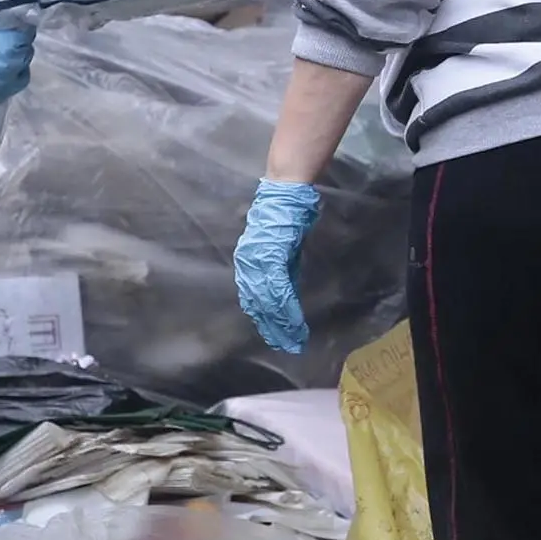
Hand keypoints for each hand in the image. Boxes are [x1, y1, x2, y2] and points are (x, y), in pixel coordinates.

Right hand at [0, 0, 34, 103]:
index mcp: (8, 44)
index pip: (28, 29)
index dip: (19, 21)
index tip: (7, 18)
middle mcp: (11, 66)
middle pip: (26, 47)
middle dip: (17, 38)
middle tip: (0, 30)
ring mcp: (4, 82)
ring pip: (22, 65)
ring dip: (15, 54)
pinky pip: (15, 81)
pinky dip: (12, 72)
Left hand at [235, 179, 321, 352]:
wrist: (285, 194)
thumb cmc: (285, 219)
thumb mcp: (282, 252)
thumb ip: (281, 273)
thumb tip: (284, 295)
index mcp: (247, 263)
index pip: (254, 299)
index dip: (265, 320)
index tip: (276, 336)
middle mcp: (247, 264)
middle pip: (258, 304)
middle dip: (272, 327)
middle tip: (286, 345)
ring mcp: (257, 261)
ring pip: (267, 301)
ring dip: (281, 322)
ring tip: (292, 338)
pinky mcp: (270, 256)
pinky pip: (277, 289)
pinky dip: (286, 307)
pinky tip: (293, 320)